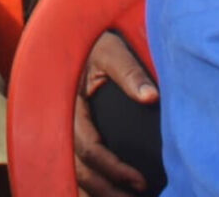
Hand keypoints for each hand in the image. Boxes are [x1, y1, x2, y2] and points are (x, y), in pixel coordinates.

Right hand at [73, 31, 157, 195]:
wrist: (84, 37)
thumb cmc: (99, 44)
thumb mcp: (112, 50)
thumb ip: (129, 71)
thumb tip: (151, 97)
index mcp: (73, 107)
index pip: (89, 148)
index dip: (114, 169)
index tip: (141, 182)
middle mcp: (67, 123)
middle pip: (80, 170)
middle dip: (108, 191)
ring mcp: (69, 131)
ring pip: (77, 175)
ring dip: (99, 194)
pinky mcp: (77, 136)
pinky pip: (78, 170)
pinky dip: (91, 189)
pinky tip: (111, 195)